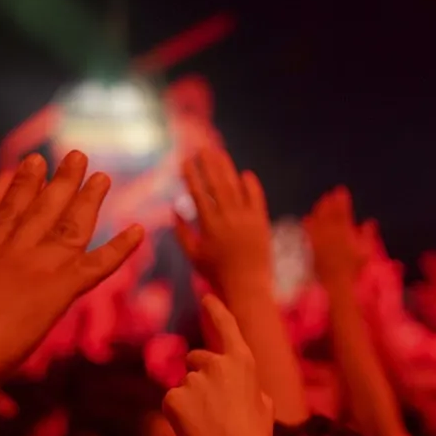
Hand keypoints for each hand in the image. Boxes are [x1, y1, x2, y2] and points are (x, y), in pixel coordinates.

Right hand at [0, 151, 143, 380]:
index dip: (19, 190)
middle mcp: (8, 253)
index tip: (30, 165)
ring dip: (89, 200)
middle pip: (39, 210)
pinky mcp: (55, 290)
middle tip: (75, 156)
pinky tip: (140, 231)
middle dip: (59, 182)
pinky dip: (120, 249)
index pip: (4, 216)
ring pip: (69, 227)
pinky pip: (97, 266)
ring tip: (102, 175)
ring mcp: (33, 267)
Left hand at [161, 295, 274, 435]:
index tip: (207, 298)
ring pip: (184, 386)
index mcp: (242, 362)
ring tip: (208, 426)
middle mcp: (215, 363)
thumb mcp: (263, 406)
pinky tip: (194, 430)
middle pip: (195, 359)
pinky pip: (171, 402)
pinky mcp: (173, 398)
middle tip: (211, 406)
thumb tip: (242, 387)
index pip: (227, 327)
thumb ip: (249, 387)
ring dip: (191, 401)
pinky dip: (178, 415)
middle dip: (198, 375)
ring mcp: (192, 380)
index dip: (216, 310)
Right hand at [173, 148, 271, 291]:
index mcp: (210, 226)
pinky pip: (256, 197)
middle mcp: (228, 219)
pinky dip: (250, 184)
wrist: (248, 286)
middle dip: (208, 164)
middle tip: (202, 149)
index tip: (185, 161)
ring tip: (219, 153)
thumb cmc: (216, 273)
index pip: (198, 194)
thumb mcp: (193, 255)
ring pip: (235, 186)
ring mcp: (247, 219)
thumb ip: (182, 232)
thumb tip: (174, 209)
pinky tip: (244, 174)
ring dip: (226, 168)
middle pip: (217, 184)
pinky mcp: (261, 222)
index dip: (191, 175)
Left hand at [303, 187, 367, 285]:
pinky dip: (308, 224)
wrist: (337, 282)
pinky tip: (307, 218)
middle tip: (329, 194)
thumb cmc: (353, 269)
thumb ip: (368, 235)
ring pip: (318, 220)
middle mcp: (331, 234)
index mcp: (344, 233)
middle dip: (329, 202)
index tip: (341, 191)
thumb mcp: (365, 252)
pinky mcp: (311, 247)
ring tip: (320, 202)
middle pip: (329, 214)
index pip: (343, 212)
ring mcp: (320, 240)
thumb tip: (371, 222)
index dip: (342, 200)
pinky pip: (308, 232)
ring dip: (319, 209)